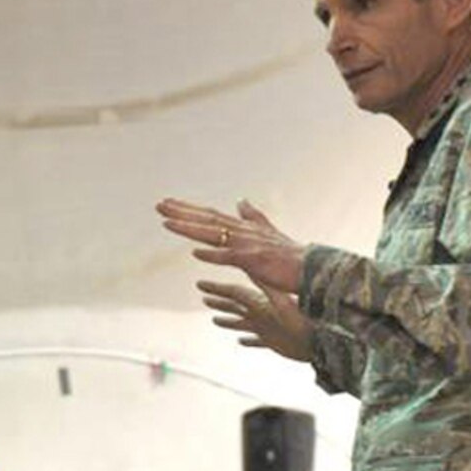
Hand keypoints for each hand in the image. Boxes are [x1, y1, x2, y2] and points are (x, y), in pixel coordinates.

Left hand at [158, 197, 305, 294]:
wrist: (311, 270)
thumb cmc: (289, 256)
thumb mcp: (268, 232)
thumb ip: (253, 216)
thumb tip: (240, 200)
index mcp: (244, 228)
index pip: (211, 215)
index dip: (189, 210)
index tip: (167, 203)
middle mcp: (243, 232)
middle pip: (207, 219)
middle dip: (182, 212)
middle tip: (159, 205)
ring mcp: (247, 245)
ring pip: (213, 234)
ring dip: (189, 228)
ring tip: (167, 222)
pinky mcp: (254, 261)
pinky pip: (230, 257)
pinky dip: (213, 254)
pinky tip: (196, 253)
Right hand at [196, 279, 313, 361]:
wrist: (326, 341)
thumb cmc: (305, 324)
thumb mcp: (282, 303)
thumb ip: (267, 285)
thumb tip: (253, 268)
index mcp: (262, 304)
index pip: (234, 293)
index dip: (217, 288)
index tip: (200, 285)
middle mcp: (263, 313)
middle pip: (236, 304)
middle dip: (218, 300)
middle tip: (202, 296)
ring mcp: (268, 328)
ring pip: (243, 323)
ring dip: (228, 321)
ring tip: (214, 320)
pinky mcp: (274, 342)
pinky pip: (257, 341)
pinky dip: (248, 341)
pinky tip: (241, 342)